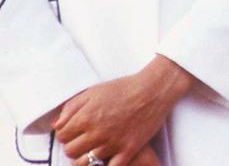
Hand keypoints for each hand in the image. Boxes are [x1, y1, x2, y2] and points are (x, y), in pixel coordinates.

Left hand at [54, 56, 193, 165]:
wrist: (154, 90)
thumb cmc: (124, 88)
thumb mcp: (93, 91)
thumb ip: (71, 107)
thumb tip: (57, 124)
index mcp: (86, 117)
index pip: (62, 136)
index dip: (65, 133)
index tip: (73, 131)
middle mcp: (97, 132)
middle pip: (71, 151)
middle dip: (73, 146)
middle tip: (84, 139)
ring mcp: (113, 143)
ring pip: (86, 162)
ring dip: (86, 156)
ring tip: (93, 149)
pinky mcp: (128, 149)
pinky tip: (106, 159)